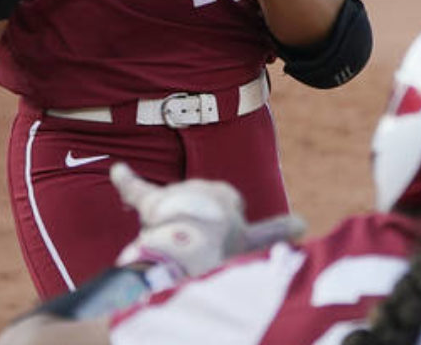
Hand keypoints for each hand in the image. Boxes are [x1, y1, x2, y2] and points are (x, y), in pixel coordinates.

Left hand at [111, 162, 305, 279]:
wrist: (192, 245)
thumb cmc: (223, 247)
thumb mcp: (254, 243)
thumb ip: (277, 230)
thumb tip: (302, 223)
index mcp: (232, 201)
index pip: (236, 211)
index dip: (236, 226)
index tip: (253, 231)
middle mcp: (207, 190)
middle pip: (202, 206)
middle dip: (199, 223)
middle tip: (199, 250)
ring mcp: (180, 194)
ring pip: (174, 205)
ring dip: (171, 220)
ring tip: (175, 247)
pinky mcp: (152, 200)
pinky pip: (135, 188)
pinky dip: (126, 181)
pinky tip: (118, 170)